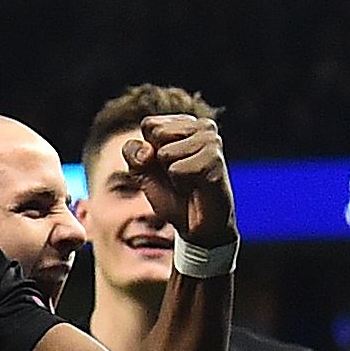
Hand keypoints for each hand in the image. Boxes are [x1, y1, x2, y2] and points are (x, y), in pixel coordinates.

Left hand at [120, 113, 233, 249]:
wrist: (197, 227)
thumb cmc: (174, 196)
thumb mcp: (143, 172)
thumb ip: (133, 153)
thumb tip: (147, 151)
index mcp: (186, 123)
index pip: (149, 124)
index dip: (150, 152)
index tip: (167, 168)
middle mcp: (203, 126)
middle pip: (157, 134)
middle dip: (161, 161)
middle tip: (180, 176)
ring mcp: (212, 141)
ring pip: (166, 152)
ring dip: (172, 174)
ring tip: (190, 181)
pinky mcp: (216, 160)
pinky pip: (177, 169)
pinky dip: (181, 183)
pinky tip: (197, 187)